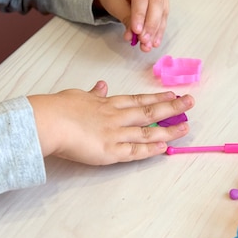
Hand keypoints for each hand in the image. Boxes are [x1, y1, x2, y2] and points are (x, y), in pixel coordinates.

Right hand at [28, 81, 193, 164]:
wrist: (48, 121)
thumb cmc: (57, 108)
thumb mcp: (78, 95)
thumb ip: (93, 93)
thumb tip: (101, 85)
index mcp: (107, 103)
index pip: (138, 100)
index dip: (157, 98)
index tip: (172, 95)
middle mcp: (116, 117)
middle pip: (149, 111)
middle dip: (172, 107)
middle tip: (190, 102)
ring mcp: (115, 134)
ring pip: (148, 131)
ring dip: (168, 129)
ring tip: (185, 126)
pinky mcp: (109, 151)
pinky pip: (135, 152)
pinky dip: (151, 150)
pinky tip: (165, 148)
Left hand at [95, 0, 168, 51]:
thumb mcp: (114, 3)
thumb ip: (126, 18)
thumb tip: (134, 36)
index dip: (140, 15)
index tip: (137, 32)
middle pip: (156, 1)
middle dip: (151, 24)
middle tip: (144, 40)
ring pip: (162, 9)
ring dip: (156, 29)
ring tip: (149, 44)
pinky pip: (164, 14)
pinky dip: (159, 29)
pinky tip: (155, 40)